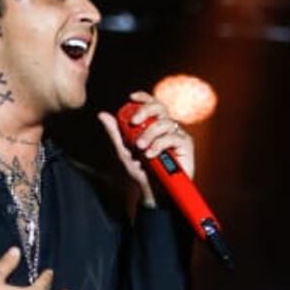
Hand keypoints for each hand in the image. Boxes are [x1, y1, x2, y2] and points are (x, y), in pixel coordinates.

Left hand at [98, 91, 195, 206]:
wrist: (153, 192)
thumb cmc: (141, 172)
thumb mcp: (123, 151)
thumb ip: (115, 133)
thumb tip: (103, 114)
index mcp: (153, 125)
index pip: (151, 104)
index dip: (143, 97)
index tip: (131, 97)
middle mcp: (166, 127)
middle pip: (160, 107)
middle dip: (145, 111)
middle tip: (134, 122)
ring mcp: (177, 134)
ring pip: (164, 123)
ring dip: (149, 134)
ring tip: (140, 148)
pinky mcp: (186, 145)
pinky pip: (172, 137)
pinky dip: (159, 144)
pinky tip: (151, 154)